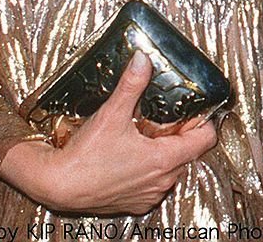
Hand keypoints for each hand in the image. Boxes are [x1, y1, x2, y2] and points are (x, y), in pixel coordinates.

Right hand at [0, 51, 217, 215]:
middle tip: (168, 117)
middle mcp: (161, 182)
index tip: (194, 110)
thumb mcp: (112, 113)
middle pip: (189, 154)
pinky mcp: (135, 204)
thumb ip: (132, 84)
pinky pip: (154, 185)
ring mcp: (148, 195)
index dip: (203, 122)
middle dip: (182, 135)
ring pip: (172, 170)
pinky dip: (150, 170)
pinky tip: (134, 155)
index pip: (204, 140)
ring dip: (166, 153)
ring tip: (149, 134)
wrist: (57, 186)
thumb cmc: (85, 156)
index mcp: (164, 160)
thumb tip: (143, 59)